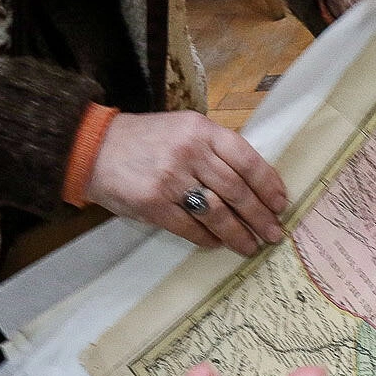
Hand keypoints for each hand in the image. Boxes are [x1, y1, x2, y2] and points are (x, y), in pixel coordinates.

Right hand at [84, 111, 290, 254]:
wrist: (94, 147)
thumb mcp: (184, 129)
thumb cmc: (146, 140)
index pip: (246, 160)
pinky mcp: (153, 204)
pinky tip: (216, 243)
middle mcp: (189, 152)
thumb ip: (215, 149)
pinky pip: (189, 227)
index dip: (268, 185)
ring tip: (250, 246)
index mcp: (201, 130)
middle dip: (259, 216)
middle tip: (273, 234)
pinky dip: (207, 238)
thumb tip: (253, 183)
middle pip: (236, 190)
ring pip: (217, 212)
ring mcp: (170, 179)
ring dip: (237, 234)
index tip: (280, 204)